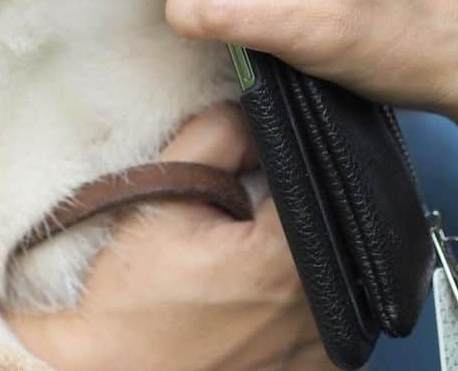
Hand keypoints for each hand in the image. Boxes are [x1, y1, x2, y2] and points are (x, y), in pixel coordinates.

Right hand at [9, 104, 330, 370]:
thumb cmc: (130, 299)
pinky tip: (250, 301)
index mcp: (291, 259)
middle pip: (321, 222)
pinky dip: (293, 299)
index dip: (280, 159)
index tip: (247, 168)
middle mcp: (324, 314)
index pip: (314, 175)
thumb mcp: (161, 196)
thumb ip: (214, 136)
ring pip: (326, 268)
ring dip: (291, 254)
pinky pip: (322, 315)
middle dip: (282, 206)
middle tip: (231, 219)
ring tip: (237, 264)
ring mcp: (328, 355)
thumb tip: (251, 111)